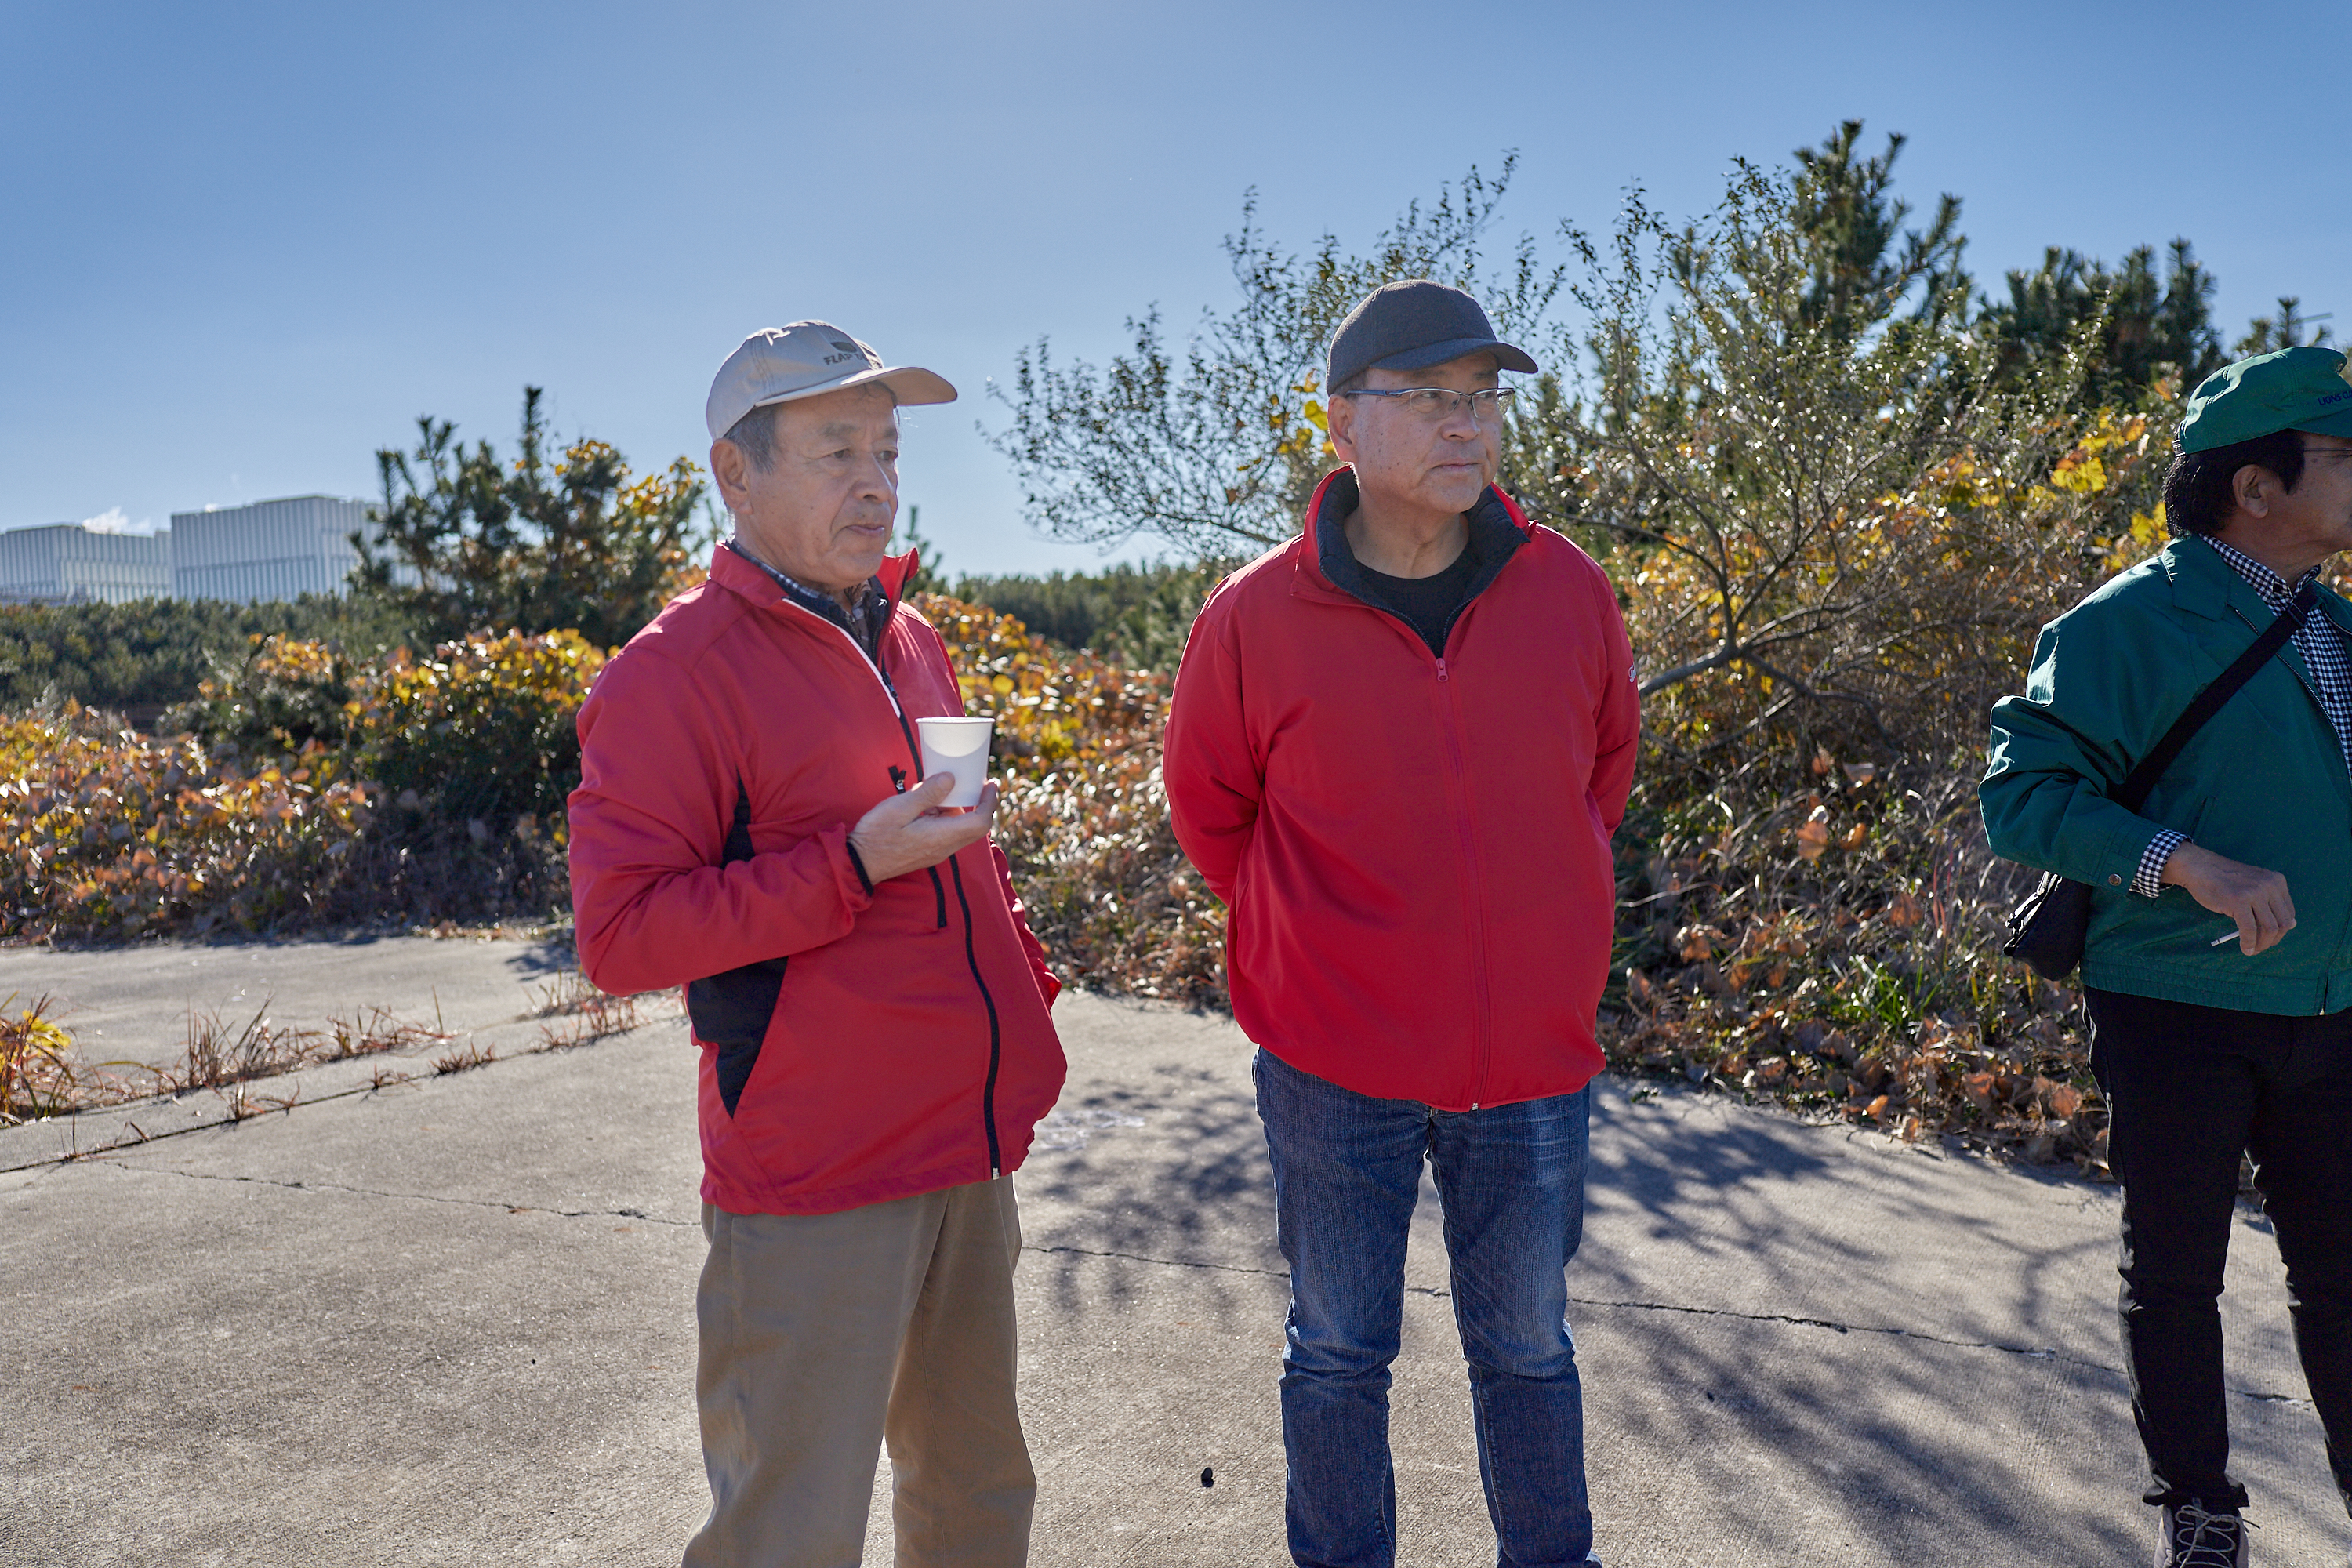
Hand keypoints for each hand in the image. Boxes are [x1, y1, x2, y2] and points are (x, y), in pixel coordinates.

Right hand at [847, 772, 999, 883]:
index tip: (991, 784)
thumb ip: (928, 794)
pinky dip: (943, 817)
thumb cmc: (875, 835)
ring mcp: (936, 852)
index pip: (980, 822)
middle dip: (977, 803)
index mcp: (941, 837)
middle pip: (974, 827)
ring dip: (954, 809)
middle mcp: (944, 848)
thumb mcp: (899, 807)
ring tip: (935, 792)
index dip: (989, 802)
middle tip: (972, 781)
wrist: (859, 863)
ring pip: (959, 829)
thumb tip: (950, 779)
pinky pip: (945, 833)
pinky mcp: (928, 852)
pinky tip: (924, 806)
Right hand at [2160, 842, 2295, 955]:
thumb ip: (2271, 902)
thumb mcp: (2254, 885)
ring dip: (2261, 944)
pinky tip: (2245, 948)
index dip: (2281, 931)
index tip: (2270, 939)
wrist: (2200, 867)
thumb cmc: (2225, 880)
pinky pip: (2248, 929)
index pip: (2288, 913)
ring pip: (2268, 928)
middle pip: (2282, 923)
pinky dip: (2248, 943)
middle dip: (2273, 940)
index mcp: (2277, 881)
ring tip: (2252, 950)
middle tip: (2261, 947)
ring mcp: (2254, 892)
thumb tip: (2292, 924)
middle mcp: (2270, 885)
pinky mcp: (2238, 901)